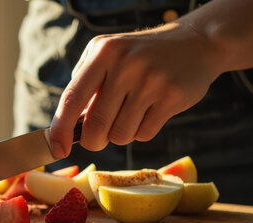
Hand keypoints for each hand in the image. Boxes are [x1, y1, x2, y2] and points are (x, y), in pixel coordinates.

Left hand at [49, 23, 222, 157]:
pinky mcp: (172, 96)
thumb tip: (65, 126)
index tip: (57, 149)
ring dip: (120, 134)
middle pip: (96, 125)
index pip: (72, 99)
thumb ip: (84, 84)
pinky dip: (141, 132)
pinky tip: (150, 112)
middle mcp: (125, 64)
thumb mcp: (107, 54)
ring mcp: (150, 80)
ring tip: (130, 114)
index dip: (60, 129)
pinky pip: (144, 134)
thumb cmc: (139, 56)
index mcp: (103, 52)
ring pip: (119, 134)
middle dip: (93, 140)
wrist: (194, 43)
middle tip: (97, 138)